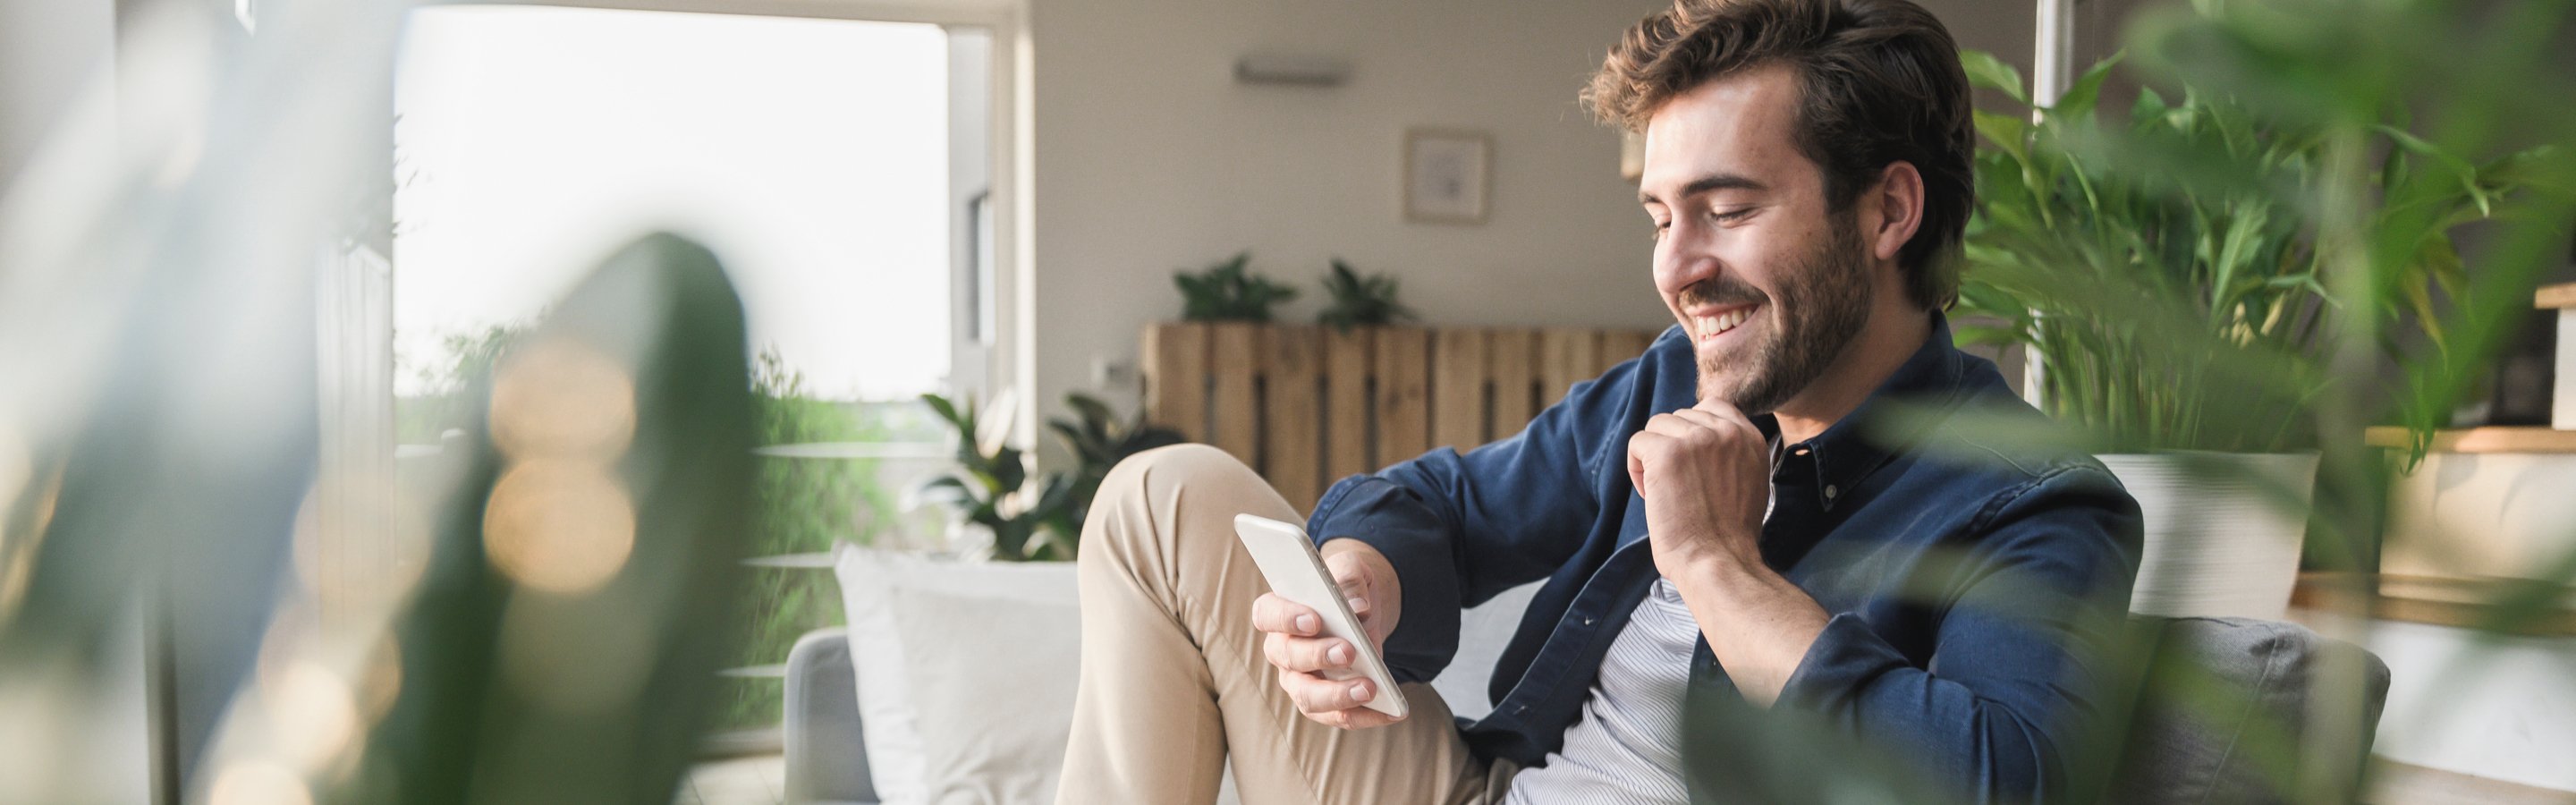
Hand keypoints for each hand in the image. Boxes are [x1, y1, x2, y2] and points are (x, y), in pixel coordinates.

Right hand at [1250, 538, 1403, 728]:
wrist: (1362, 611)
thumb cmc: (1346, 588)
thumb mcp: (1351, 569)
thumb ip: (1349, 579)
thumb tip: (1358, 608)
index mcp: (1279, 610)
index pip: (1267, 615)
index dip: (1286, 619)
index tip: (1314, 621)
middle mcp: (1282, 648)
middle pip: (1288, 658)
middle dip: (1318, 656)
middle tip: (1348, 651)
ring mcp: (1298, 679)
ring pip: (1307, 697)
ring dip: (1337, 695)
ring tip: (1370, 688)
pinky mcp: (1322, 702)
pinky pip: (1338, 716)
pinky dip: (1364, 715)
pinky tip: (1390, 711)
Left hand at [1625, 397, 1770, 579]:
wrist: (1719, 561)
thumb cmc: (1729, 536)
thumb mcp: (1749, 482)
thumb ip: (1731, 454)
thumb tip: (1702, 437)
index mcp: (1749, 438)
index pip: (1712, 406)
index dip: (1691, 431)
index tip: (1689, 463)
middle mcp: (1725, 432)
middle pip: (1679, 417)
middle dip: (1671, 447)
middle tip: (1678, 486)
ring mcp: (1696, 439)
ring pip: (1656, 427)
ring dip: (1652, 457)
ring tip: (1664, 491)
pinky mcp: (1666, 452)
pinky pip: (1637, 442)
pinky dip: (1636, 468)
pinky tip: (1650, 494)